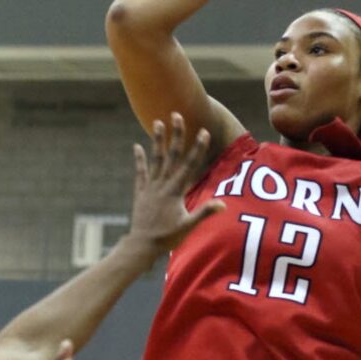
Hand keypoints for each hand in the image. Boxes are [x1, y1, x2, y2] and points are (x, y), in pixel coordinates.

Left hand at [125, 113, 224, 258]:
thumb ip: (205, 212)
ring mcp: (150, 187)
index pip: (189, 165)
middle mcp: (162, 185)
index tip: (203, 131)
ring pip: (155, 159)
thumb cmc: (167, 237)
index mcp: (175, 191)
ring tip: (157, 122)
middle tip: (177, 115)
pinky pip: (140, 172)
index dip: (197, 148)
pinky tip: (137, 146)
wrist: (142, 244)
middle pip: (171, 155)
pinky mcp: (141, 192)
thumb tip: (223, 204)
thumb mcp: (188, 226)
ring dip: (157, 141)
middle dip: (176, 135)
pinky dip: (139, 159)